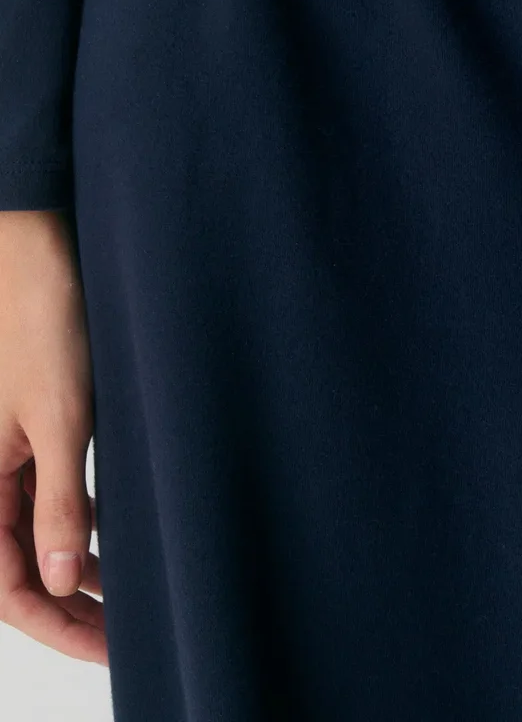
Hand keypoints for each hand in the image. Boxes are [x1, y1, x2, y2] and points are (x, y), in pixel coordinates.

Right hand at [0, 209, 107, 665]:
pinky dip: (81, 524)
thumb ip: (60, 501)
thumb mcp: (60, 420)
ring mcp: (9, 455)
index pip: (9, 586)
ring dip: (79, 570)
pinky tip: (114, 536)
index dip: (58, 626)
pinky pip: (49, 497)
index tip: (108, 649)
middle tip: (125, 636)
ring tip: (127, 598)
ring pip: (38, 535)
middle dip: (71, 610)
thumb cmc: (44, 326)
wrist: (41, 255)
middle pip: (22, 569)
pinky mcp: (34, 431)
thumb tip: (64, 580)